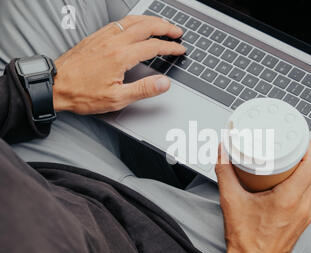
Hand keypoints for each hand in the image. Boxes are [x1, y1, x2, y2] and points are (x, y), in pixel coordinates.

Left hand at [53, 15, 185, 114]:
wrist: (55, 85)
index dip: (170, 47)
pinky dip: (134, 20)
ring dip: (150, 20)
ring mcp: (103, 37)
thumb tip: (164, 83)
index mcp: (121, 57)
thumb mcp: (116, 99)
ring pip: (132, 20)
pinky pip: (119, 22)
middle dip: (165, 27)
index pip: (153, 46)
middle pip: (146, 26)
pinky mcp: (95, 37)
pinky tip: (136, 25)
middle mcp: (113, 42)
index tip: (180, 49)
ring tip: (162, 24)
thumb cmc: (82, 93)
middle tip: (177, 31)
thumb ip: (143, 89)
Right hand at [215, 142, 310, 252]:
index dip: (309, 147)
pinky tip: (290, 181)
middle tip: (293, 144)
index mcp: (289, 201)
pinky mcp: (302, 222)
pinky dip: (303, 183)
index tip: (301, 137)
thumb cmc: (246, 242)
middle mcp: (302, 208)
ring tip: (291, 159)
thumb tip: (223, 153)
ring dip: (306, 169)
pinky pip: (309, 195)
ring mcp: (305, 216)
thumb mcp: (231, 201)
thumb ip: (225, 172)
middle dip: (306, 154)